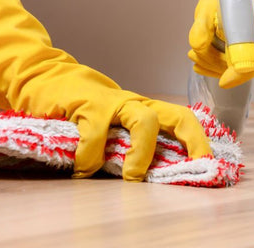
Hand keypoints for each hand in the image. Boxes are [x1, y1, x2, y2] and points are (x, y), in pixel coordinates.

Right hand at [0, 0, 212, 180]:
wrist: (45, 76)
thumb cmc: (81, 107)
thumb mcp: (109, 125)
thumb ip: (126, 143)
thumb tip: (148, 173)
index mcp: (145, 109)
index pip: (182, 120)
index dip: (199, 142)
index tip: (208, 165)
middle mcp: (136, 104)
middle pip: (176, 116)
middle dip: (192, 142)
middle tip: (193, 168)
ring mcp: (113, 103)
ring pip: (145, 121)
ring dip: (143, 153)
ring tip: (133, 178)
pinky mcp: (87, 105)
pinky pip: (96, 133)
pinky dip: (91, 157)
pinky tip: (83, 170)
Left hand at [186, 0, 253, 88]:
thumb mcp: (211, 1)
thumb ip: (201, 27)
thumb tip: (197, 49)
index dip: (238, 71)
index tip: (224, 81)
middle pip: (251, 65)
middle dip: (220, 65)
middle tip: (194, 56)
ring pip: (251, 67)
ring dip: (223, 64)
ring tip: (199, 53)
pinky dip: (233, 62)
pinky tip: (214, 55)